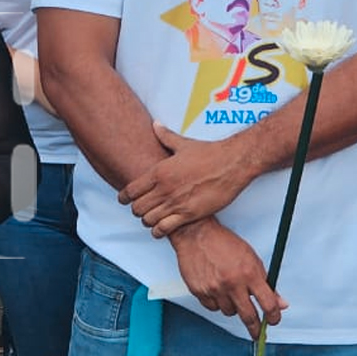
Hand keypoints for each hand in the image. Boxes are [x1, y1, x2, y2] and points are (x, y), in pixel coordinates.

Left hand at [118, 123, 249, 236]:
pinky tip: (161, 228)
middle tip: (141, 209)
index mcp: (159, 171)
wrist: (232, 163)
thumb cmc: (210, 153)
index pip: (130, 190)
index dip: (124, 197)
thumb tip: (155, 125)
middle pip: (137, 208)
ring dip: (148, 221)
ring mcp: (176, 202)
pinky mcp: (189, 214)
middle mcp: (164, 188)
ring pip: (148, 220)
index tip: (124, 200)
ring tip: (152, 219)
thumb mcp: (183, 144)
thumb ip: (165, 136)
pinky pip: (164, 228)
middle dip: (136, 210)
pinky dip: (159, 231)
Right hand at [169, 218, 284, 337]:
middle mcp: (232, 283)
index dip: (274, 317)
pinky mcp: (199, 291)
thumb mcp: (251, 258)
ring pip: (229, 312)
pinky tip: (216, 290)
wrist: (196, 234)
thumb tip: (281, 303)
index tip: (273, 320)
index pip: (268, 304)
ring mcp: (214, 288)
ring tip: (230, 293)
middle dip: (255, 328)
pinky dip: (217, 303)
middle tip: (257, 333)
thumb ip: (266, 282)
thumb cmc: (225, 243)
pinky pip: (212, 308)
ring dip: (233, 307)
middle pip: (249, 317)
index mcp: (249, 273)